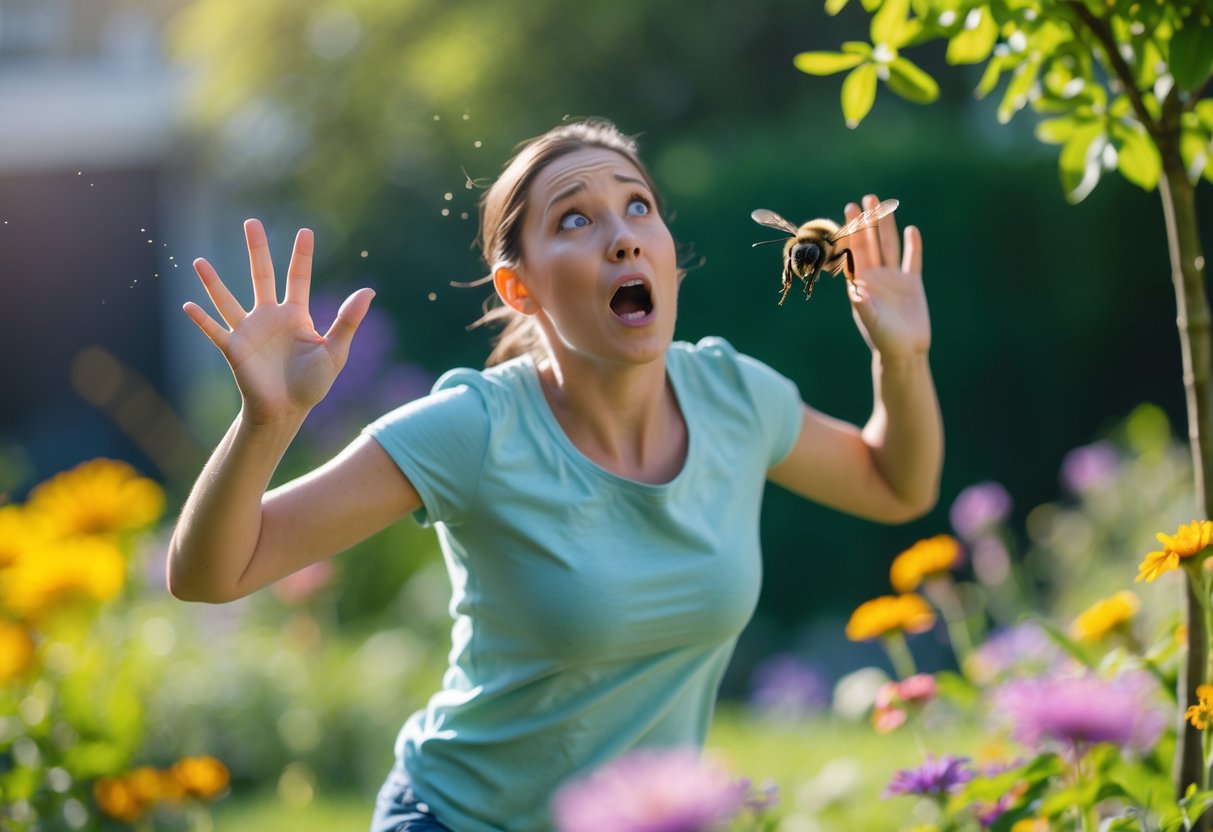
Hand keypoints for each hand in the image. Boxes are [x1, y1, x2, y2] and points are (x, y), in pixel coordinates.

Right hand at [183, 219, 374, 424]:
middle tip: (251, 222)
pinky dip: (201, 320)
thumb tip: (369, 291)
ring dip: (213, 282)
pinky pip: (214, 331)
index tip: (305, 231)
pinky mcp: (234, 349)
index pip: (298, 278)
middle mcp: (270, 316)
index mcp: (296, 315)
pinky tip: (188, 305)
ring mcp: (249, 331)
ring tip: (199, 262)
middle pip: (262, 275)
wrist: (286, 410)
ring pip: (228, 299)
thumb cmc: (312, 384)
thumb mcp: (335, 351)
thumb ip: (348, 321)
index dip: (301, 255)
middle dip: (257, 249)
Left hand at [842, 194, 929, 360]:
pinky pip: (911, 260)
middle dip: (868, 221)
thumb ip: (864, 306)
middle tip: (866, 198)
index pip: (855, 251)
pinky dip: (912, 246)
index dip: (852, 230)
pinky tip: (912, 230)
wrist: (904, 352)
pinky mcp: (912, 283)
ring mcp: (893, 278)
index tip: (848, 210)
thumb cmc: (883, 339)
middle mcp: (875, 277)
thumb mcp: (871, 322)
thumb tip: (856, 290)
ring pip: (889, 246)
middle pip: (871, 243)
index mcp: (860, 283)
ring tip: (884, 205)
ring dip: (887, 227)